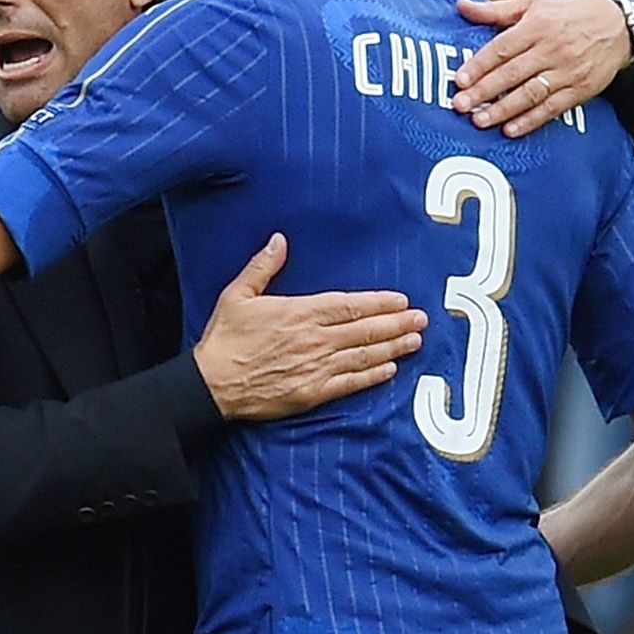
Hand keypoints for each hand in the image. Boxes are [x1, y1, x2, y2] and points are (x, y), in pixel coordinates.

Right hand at [193, 234, 426, 421]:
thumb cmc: (224, 339)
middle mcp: (314, 340)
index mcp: (299, 312)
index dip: (379, 302)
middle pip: (364, 329)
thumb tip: (279, 241)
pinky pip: (349, 383)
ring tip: (414, 341)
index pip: (349, 305)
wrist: (211, 383)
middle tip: (421, 319)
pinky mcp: (312, 393)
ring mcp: (316, 368)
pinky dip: (372, 376)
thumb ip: (262, 267)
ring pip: (363, 355)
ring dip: (392, 348)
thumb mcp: (237, 294)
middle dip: (396, 324)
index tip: (401, 300)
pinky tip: (389, 370)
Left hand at [452, 0, 631, 137]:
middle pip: (512, 73)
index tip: (459, 80)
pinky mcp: (579, 89)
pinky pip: (552, 108)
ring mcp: (566, 71)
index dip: (479, 65)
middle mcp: (551, 49)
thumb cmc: (565, 15)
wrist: (617, 26)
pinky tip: (510, 130)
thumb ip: (495, 10)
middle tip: (459, 105)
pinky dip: (531, 121)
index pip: (502, 48)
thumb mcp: (532, 4)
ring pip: (530, 94)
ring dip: (503, 110)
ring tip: (479, 120)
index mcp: (537, 26)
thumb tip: (461, 6)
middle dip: (484, 91)